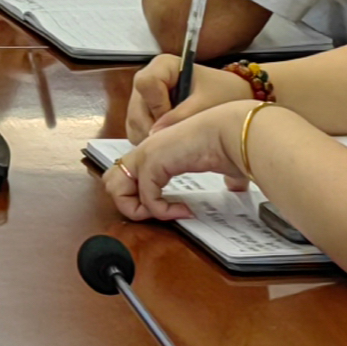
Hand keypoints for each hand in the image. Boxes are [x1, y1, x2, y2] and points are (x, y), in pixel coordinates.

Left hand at [105, 102, 260, 220]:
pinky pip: (147, 199)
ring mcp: (145, 155)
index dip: (142, 197)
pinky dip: (164, 212)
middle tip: (161, 212)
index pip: (127, 175)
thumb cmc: (229, 143)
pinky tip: (185, 210)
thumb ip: (222, 177)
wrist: (232, 132)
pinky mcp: (153, 163)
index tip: (173, 206)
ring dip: (140, 210)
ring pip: (116, 190)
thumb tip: (234, 187)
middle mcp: (145, 150)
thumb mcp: (220, 164)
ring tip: (167, 213)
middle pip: (111, 182)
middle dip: (131, 204)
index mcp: (156, 149)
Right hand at [126, 53, 254, 140]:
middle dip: (152, 127)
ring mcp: (144, 96)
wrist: (233, 98)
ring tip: (176, 139)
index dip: (157, 105)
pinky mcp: (144, 112)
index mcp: (163, 65)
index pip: (146, 84)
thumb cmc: (223, 94)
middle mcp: (148, 77)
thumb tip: (154, 134)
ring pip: (133, 120)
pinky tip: (170, 140)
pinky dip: (150, 140)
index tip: (175, 119)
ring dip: (150, 136)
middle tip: (175, 138)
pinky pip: (136, 129)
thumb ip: (180, 117)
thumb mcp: (205, 104)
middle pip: (136, 106)